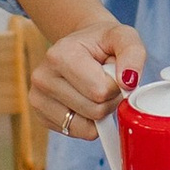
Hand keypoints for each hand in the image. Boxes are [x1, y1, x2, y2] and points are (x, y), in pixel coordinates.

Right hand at [29, 13, 147, 141]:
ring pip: (87, 126)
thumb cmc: (102, 42)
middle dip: (109, 100)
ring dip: (100, 112)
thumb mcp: (123, 36)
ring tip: (94, 89)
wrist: (82, 45)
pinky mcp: (41, 116)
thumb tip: (128, 82)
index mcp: (59, 54)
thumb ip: (133, 54)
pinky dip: (88, 122)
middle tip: (105, 81)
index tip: (111, 71)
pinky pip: (77, 132)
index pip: (101, 90)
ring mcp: (37, 98)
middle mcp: (42, 77)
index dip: (116, 85)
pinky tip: (83, 100)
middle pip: (95, 110)